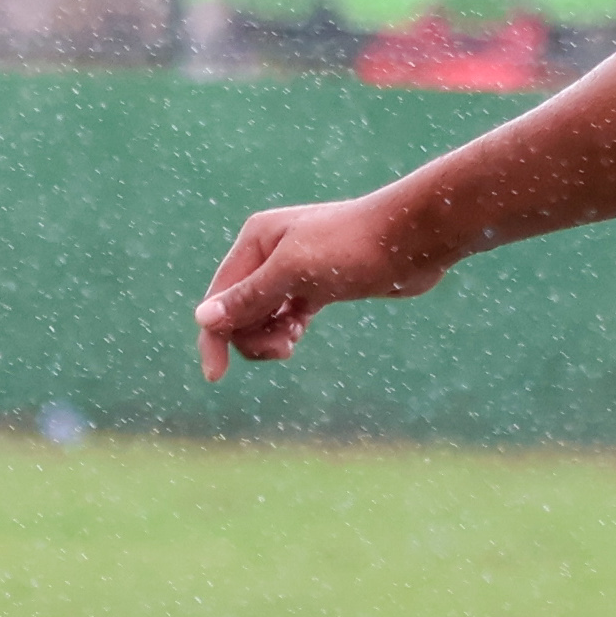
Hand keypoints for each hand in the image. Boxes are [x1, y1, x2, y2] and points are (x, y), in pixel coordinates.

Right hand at [194, 191, 440, 378]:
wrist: (413, 239)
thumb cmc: (354, 247)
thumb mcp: (294, 272)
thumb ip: (249, 296)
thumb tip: (202, 318)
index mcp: (256, 241)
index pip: (218, 297)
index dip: (213, 337)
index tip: (215, 377)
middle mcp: (270, 252)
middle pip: (238, 310)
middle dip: (252, 337)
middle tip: (285, 349)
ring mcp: (295, 270)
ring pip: (263, 316)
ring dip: (270, 337)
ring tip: (292, 343)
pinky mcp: (320, 286)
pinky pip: (287, 317)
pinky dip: (287, 331)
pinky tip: (297, 336)